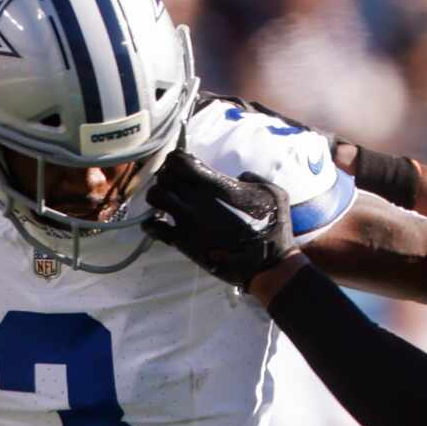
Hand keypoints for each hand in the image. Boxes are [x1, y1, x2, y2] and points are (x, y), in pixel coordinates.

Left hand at [145, 152, 294, 283]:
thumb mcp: (275, 194)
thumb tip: (240, 176)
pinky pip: (153, 228)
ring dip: (158, 198)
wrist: (267, 265)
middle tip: (176, 186)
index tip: (185, 167)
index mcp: (216, 185)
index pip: (179, 160)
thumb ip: (254, 179)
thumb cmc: (274, 229)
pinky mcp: (182, 243)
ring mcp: (187, 221)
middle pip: (164, 175)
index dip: (178, 160)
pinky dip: (151, 225)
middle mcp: (196, 200)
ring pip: (154, 197)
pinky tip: (159, 225)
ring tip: (167, 205)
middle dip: (167, 177)